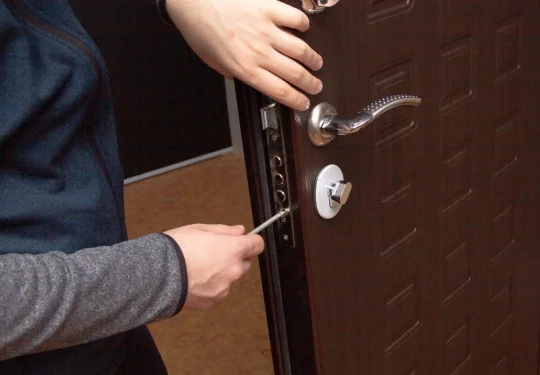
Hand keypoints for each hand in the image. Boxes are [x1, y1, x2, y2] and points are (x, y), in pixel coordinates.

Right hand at [164, 224, 264, 309]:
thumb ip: (224, 231)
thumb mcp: (199, 229)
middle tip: (213, 253)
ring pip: (230, 278)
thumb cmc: (177, 249)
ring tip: (198, 267)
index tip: (243, 241)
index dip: (250, 242)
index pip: (257, 245)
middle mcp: (234, 270)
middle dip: (234, 258)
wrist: (158, 275)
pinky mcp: (213, 301)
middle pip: (245, 263)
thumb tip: (239, 231)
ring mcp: (224, 288)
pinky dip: (210, 286)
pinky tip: (194, 279)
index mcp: (233, 249)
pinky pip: (217, 291)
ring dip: (220, 273)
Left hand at [166, 0, 322, 110]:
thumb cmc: (198, 27)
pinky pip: (295, 19)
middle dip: (310, 84)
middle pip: (295, 74)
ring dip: (312, 59)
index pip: (280, 91)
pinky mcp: (269, 8)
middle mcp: (259, 52)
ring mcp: (266, 30)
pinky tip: (304, 29)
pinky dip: (303, 25)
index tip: (304, 103)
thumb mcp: (211, 60)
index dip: (297, 100)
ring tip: (316, 63)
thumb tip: (240, 77)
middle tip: (316, 86)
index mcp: (244, 69)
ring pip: (300, 50)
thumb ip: (229, 71)